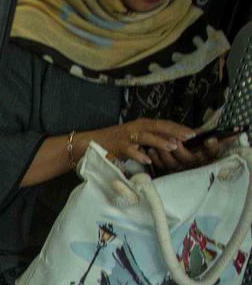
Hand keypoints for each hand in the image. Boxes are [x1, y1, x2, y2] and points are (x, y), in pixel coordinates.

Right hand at [79, 118, 195, 169]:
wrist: (90, 143)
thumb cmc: (115, 142)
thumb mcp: (136, 138)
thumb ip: (152, 139)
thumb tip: (172, 142)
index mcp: (141, 124)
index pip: (163, 124)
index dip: (178, 127)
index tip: (194, 133)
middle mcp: (135, 127)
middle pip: (158, 127)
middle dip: (175, 131)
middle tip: (190, 137)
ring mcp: (126, 136)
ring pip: (146, 136)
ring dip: (160, 141)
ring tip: (173, 147)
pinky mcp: (117, 146)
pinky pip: (130, 150)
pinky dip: (139, 154)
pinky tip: (147, 160)